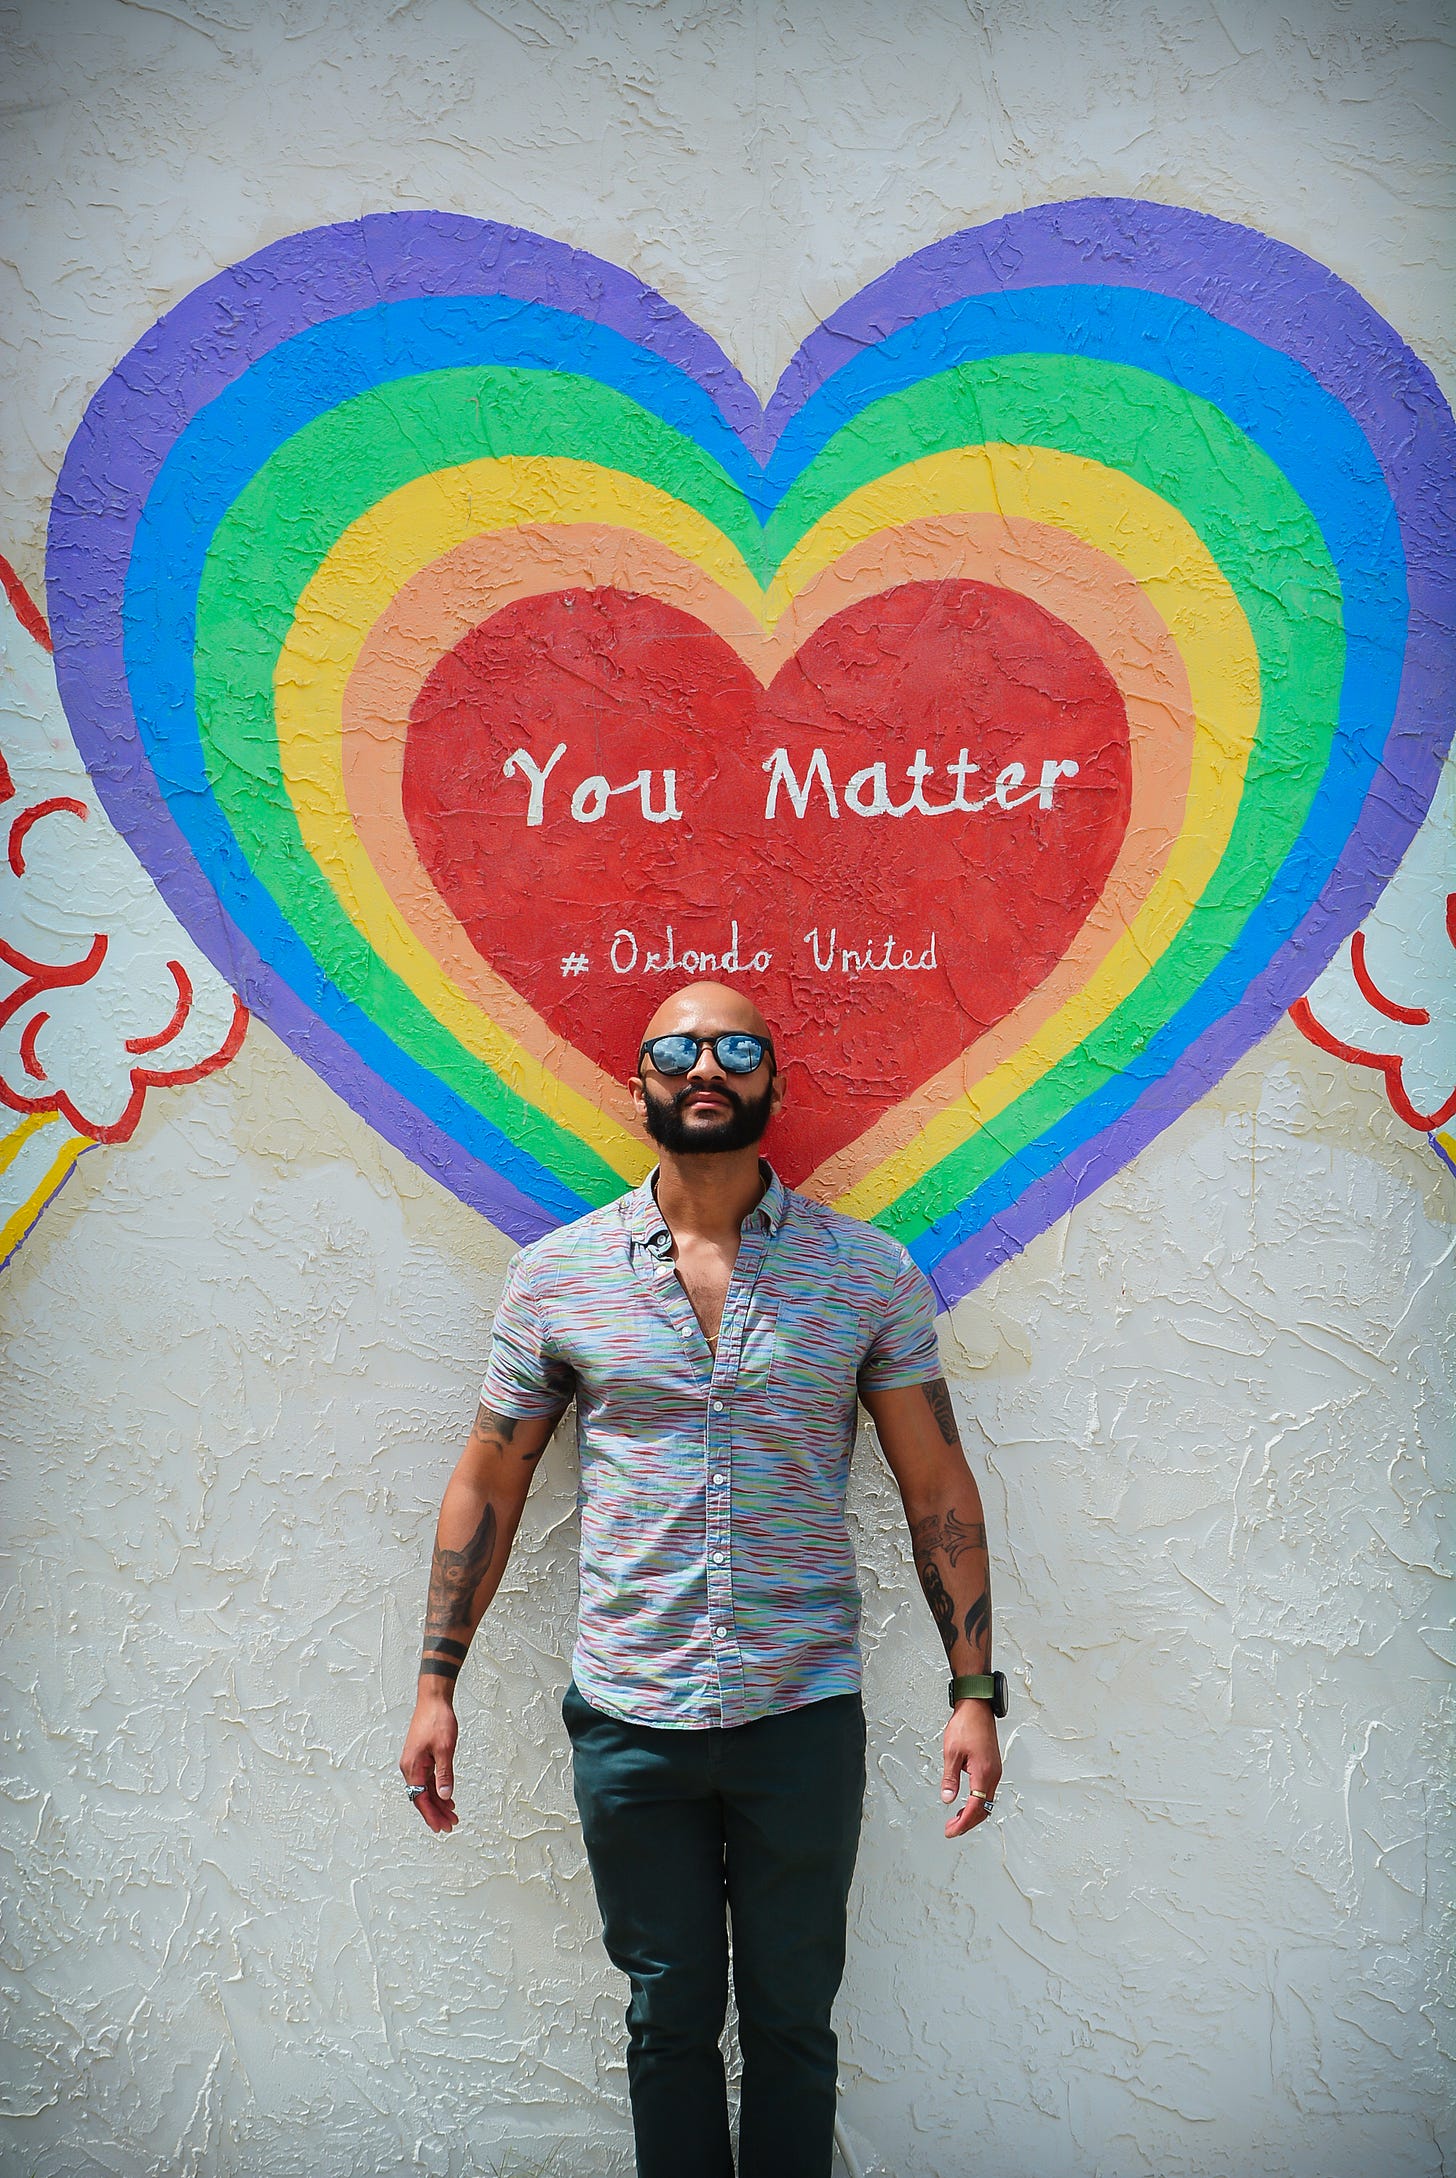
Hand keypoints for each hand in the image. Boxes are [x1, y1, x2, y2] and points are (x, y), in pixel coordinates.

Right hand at [399, 1692, 459, 1832]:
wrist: (433, 1699)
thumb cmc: (438, 1720)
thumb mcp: (445, 1749)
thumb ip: (444, 1774)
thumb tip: (444, 1796)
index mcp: (412, 1767)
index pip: (421, 1799)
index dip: (432, 1815)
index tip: (442, 1827)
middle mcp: (410, 1767)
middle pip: (422, 1797)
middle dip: (436, 1812)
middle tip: (451, 1824)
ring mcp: (415, 1762)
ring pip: (425, 1789)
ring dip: (438, 1801)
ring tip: (452, 1813)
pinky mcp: (421, 1757)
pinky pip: (427, 1779)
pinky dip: (437, 1788)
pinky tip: (446, 1796)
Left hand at [940, 1699, 1001, 1838]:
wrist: (977, 1707)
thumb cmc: (966, 1725)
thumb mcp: (951, 1752)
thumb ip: (950, 1778)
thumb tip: (948, 1799)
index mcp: (983, 1773)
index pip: (975, 1808)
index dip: (963, 1823)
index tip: (951, 1831)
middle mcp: (993, 1774)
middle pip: (984, 1809)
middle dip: (968, 1823)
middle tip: (951, 1829)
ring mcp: (994, 1771)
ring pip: (986, 1802)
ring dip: (973, 1814)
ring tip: (956, 1819)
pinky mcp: (992, 1766)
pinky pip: (987, 1791)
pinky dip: (977, 1802)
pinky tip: (966, 1803)